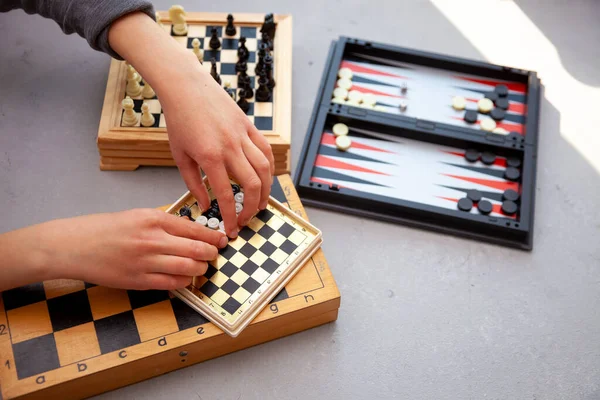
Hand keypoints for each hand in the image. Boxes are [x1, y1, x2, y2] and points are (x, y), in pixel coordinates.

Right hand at [0, 209, 228, 291]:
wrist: (74, 246)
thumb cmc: (104, 229)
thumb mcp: (137, 215)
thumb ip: (164, 223)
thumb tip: (192, 232)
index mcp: (154, 219)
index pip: (196, 228)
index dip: (214, 236)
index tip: (222, 239)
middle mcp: (153, 239)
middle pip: (198, 249)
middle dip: (211, 253)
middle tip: (214, 254)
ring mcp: (146, 262)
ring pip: (189, 268)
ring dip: (200, 268)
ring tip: (201, 266)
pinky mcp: (139, 280)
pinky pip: (172, 283)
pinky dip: (184, 281)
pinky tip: (185, 277)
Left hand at [107, 12, 274, 238]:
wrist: (186, 87)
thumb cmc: (179, 121)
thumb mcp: (180, 156)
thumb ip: (193, 184)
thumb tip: (205, 206)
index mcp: (210, 157)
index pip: (227, 195)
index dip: (231, 217)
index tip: (231, 230)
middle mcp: (231, 147)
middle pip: (253, 185)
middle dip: (252, 208)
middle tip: (246, 220)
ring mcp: (243, 135)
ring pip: (265, 169)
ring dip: (266, 191)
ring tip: (260, 204)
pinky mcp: (249, 126)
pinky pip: (266, 151)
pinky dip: (269, 168)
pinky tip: (265, 179)